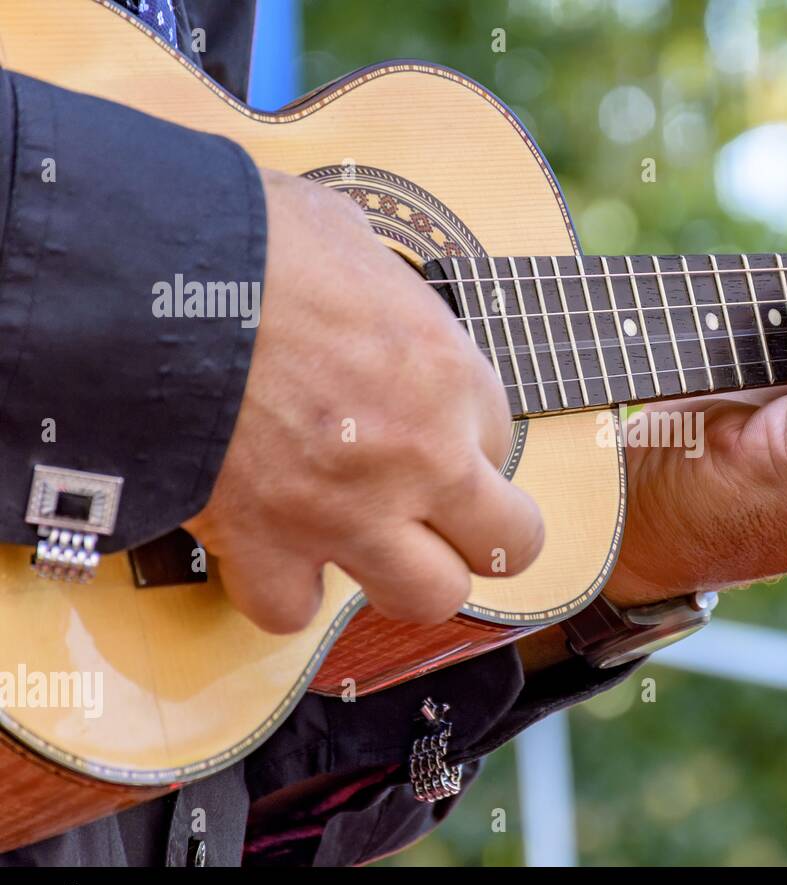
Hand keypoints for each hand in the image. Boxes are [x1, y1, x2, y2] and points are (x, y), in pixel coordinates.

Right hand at [185, 170, 543, 632]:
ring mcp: (349, 511)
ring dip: (401, 576)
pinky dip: (279, 589)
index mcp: (448, 372)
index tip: (423, 428)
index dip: (462, 440)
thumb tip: (366, 299)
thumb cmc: (242, 237)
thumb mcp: (346, 238)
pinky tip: (268, 553)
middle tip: (437, 517)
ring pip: (428, 597)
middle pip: (510, 544)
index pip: (499, 442)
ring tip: (364, 544)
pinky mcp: (263, 544)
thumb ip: (381, 291)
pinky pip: (291, 610)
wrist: (141, 272)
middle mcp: (420, 455)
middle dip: (478, 535)